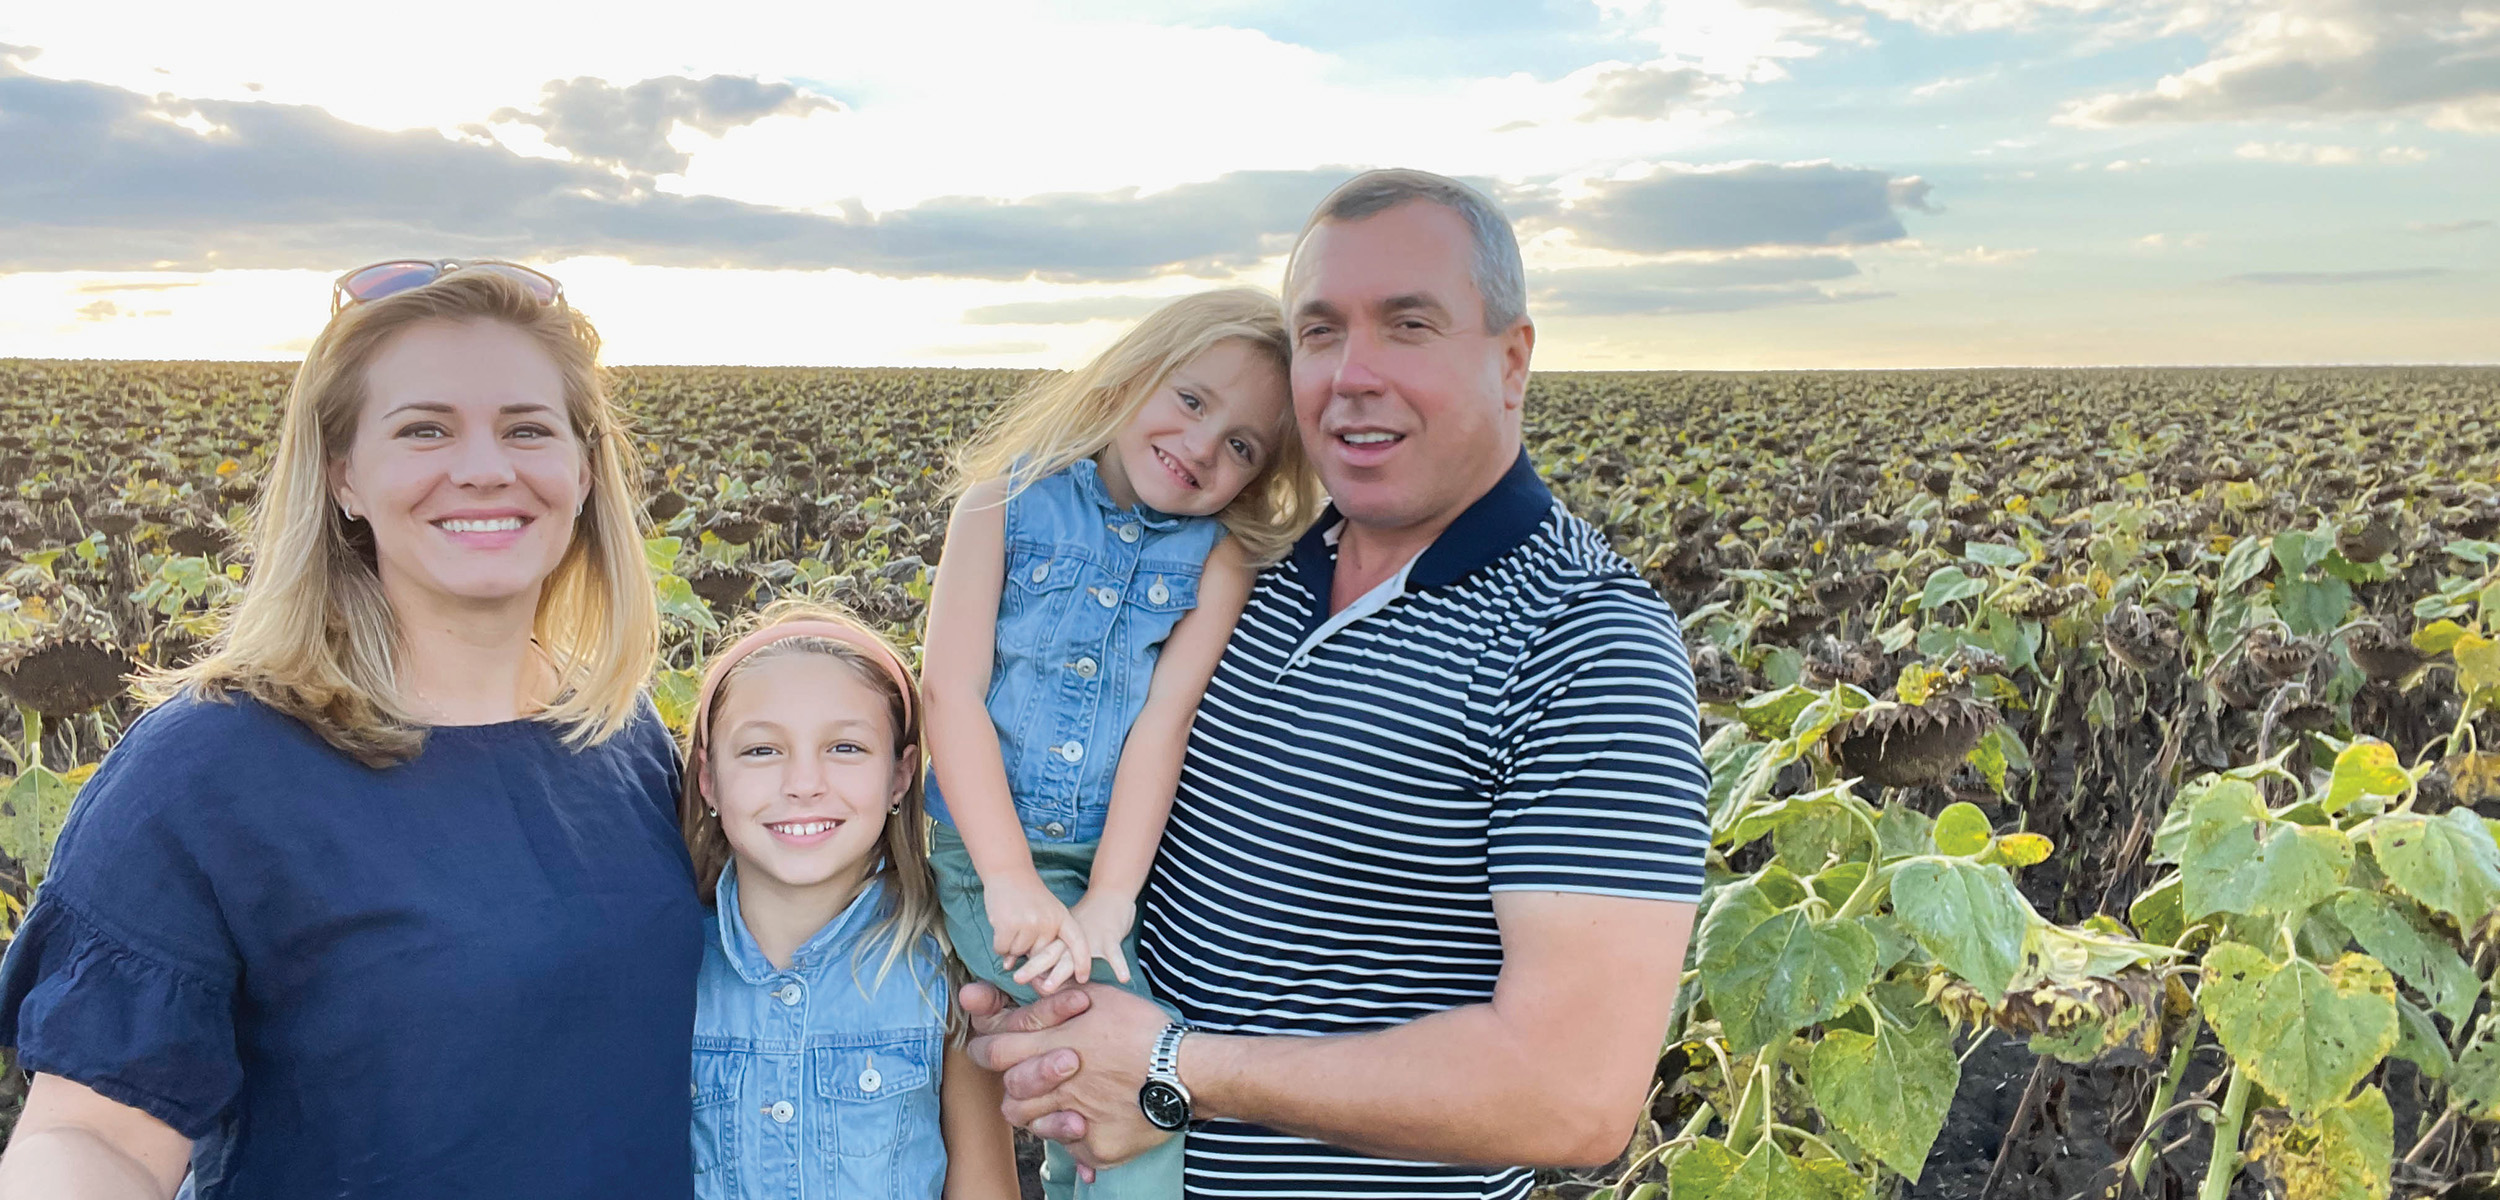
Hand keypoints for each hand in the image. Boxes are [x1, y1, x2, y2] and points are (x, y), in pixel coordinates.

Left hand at [975, 983, 1176, 1169]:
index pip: (994, 1048)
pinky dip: (1075, 1136)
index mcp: (1055, 1044)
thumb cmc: (1144, 1029)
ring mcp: (1076, 1120)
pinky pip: (1070, 1149)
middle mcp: (1058, 1086)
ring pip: (1030, 1122)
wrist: (1187, 1071)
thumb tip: (1016, 990)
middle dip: (1014, 1080)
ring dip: (1039, 1109)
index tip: (989, 1042)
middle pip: (1008, 1091)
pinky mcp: (1096, 1147)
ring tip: (1063, 1097)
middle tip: (1033, 1073)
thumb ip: (1053, 999)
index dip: (986, 1044)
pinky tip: (1093, 1120)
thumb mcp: (1099, 997)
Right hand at [983, 872, 1090, 977]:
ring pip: (1018, 954)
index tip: (1082, 978)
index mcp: (1062, 917)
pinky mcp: (1009, 925)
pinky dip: (999, 944)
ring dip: (1011, 945)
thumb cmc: (1028, 895)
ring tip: (1012, 922)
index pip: (1078, 943)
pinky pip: (1003, 949)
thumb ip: (1047, 938)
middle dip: (1027, 952)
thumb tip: (1038, 973)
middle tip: (1021, 929)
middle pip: (1040, 956)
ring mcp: (1029, 924)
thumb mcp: (1049, 911)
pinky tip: (1001, 926)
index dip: (1082, 962)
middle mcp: (1048, 922)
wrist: (1008, 871)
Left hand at [1015, 892, 1133, 994]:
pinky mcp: (1110, 937)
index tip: (1013, 975)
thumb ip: (1050, 946)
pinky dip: (1119, 966)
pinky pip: (1115, 954)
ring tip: (1048, 987)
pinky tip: (1123, 978)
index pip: (1040, 949)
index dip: (1027, 962)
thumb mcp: (1064, 928)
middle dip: (1033, 967)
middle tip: (1017, 979)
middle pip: (1049, 953)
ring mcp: (1090, 938)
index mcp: (1059, 935)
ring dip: (1060, 972)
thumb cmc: (1087, 917)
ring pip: (1073, 957)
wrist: (1110, 894)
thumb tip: (1026, 963)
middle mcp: (1071, 938)